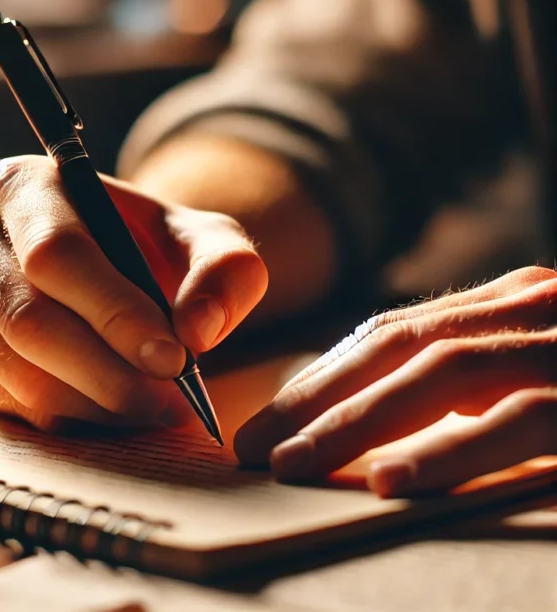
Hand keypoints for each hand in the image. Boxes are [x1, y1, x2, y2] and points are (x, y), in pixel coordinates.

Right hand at [0, 155, 267, 430]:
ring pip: (16, 370)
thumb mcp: (205, 240)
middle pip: (29, 319)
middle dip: (109, 374)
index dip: (116, 313)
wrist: (108, 264)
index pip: (59, 254)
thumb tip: (197, 329)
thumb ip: (224, 268)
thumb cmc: (152, 246)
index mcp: (23, 185)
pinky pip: (5, 400)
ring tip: (154, 409)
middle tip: (171, 403)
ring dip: (93, 404)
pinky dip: (66, 417)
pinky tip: (110, 408)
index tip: (175, 359)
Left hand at [234, 266, 556, 495]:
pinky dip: (447, 449)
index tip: (273, 417)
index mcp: (510, 305)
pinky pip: (517, 421)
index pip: (395, 333)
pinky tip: (388, 478)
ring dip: (355, 420)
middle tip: (254, 443)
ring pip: (439, 372)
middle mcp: (528, 310)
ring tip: (291, 463)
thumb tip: (396, 419)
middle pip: (397, 345)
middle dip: (317, 396)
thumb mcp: (542, 367)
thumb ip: (482, 377)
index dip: (325, 374)